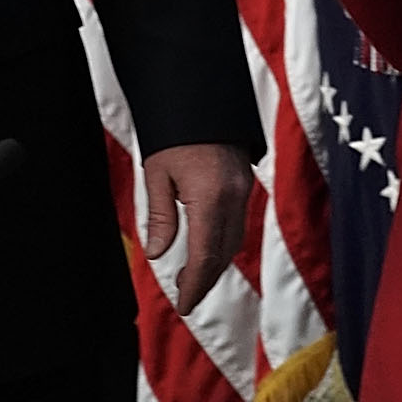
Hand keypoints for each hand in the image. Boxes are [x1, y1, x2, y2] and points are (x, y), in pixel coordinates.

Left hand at [139, 142, 253, 311]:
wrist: (202, 96)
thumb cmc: (174, 133)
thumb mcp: (157, 174)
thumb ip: (160, 216)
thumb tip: (157, 253)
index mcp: (210, 197)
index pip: (205, 255)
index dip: (195, 285)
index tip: (183, 304)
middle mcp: (233, 197)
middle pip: (223, 254)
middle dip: (206, 280)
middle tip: (185, 297)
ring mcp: (243, 190)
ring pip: (233, 241)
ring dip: (215, 264)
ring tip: (191, 277)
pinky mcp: (244, 184)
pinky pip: (237, 224)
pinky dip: (222, 244)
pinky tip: (205, 248)